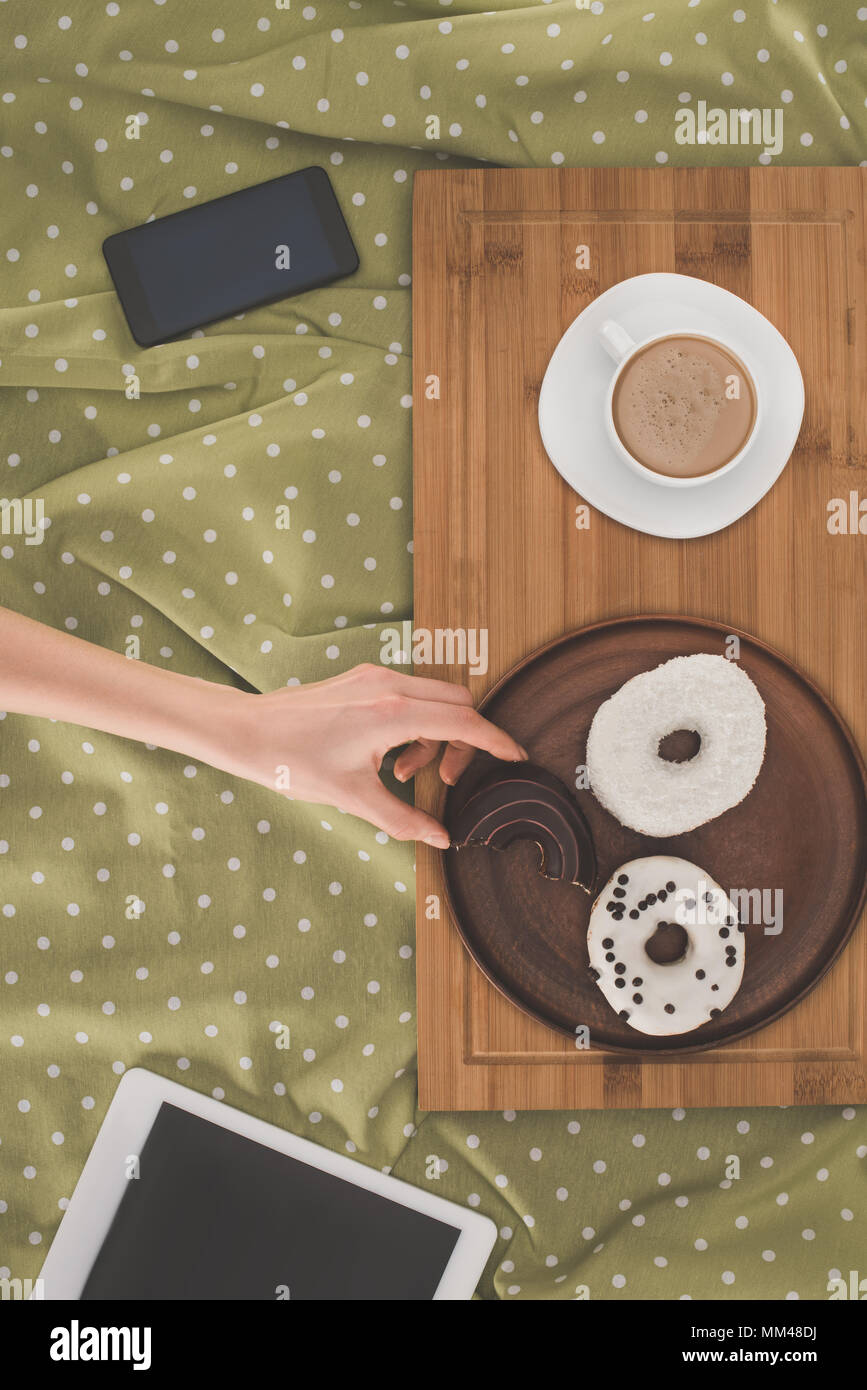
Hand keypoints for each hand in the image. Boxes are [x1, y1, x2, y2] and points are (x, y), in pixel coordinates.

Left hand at [207, 663, 526, 847]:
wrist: (247, 732)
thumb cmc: (292, 761)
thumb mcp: (352, 798)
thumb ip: (403, 820)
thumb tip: (440, 839)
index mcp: (392, 713)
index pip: (464, 721)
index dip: (496, 740)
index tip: (516, 755)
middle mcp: (389, 685)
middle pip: (458, 702)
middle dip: (464, 740)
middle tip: (442, 780)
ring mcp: (375, 678)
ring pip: (435, 698)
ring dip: (435, 735)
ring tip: (404, 775)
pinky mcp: (363, 679)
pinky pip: (410, 696)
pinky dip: (414, 724)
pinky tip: (387, 758)